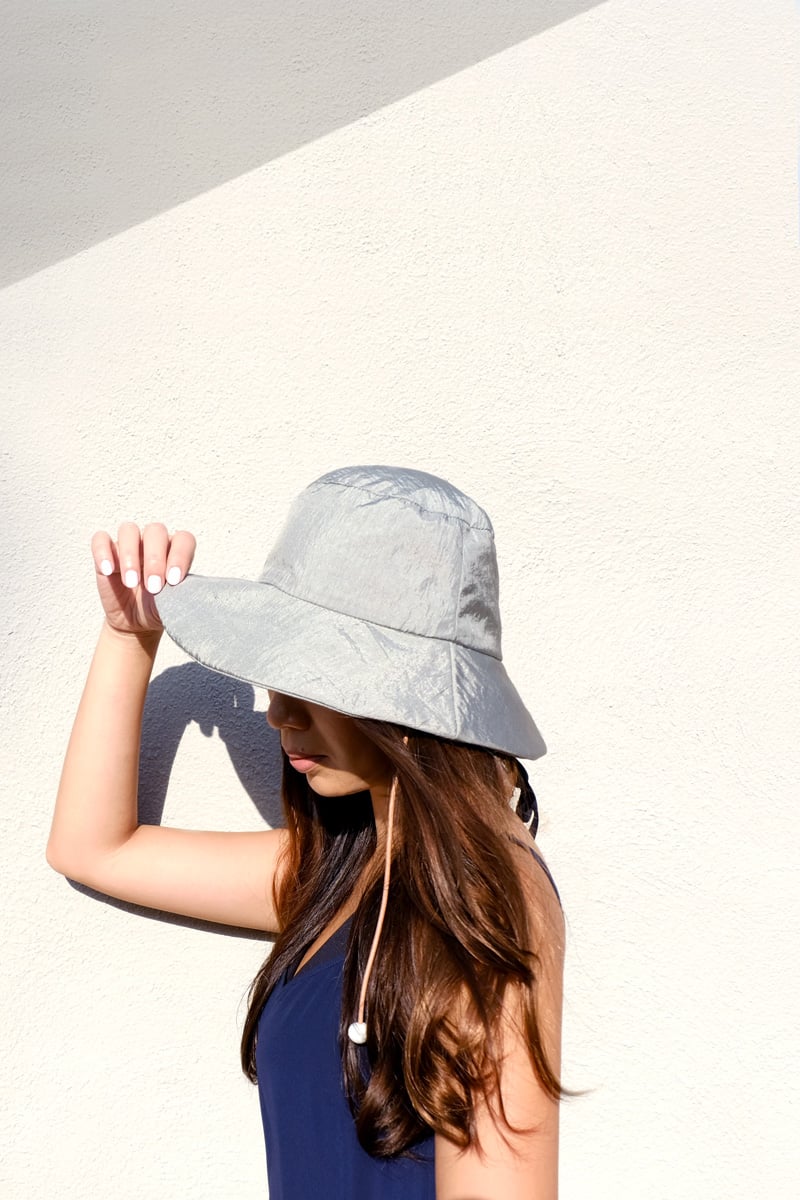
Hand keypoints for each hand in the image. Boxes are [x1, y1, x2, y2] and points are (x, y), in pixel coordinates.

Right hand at [90, 522, 196, 636]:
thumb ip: (182, 591)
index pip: (183, 539)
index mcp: (175, 550)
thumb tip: (186, 589)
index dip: (180, 556)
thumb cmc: (159, 608)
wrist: (137, 623)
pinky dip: (103, 552)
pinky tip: (109, 571)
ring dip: (130, 555)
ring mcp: (129, 545)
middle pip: (155, 531)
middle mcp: (153, 543)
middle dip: (155, 559)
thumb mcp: (174, 603)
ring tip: (131, 582)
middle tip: (153, 586)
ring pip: (129, 530)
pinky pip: (100, 540)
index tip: (174, 580)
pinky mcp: (107, 553)